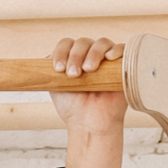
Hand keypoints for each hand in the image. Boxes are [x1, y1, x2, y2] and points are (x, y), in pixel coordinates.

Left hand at [48, 35, 124, 167]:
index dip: (61, 52)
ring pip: (101, 43)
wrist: (90, 125)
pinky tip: (109, 57)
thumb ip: (48, 71)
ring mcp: (106, 60)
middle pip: (82, 42)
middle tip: (73, 75)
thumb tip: (44, 57)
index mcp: (73, 58)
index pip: (66, 44)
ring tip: (88, 71)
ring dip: (93, 54)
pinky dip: (116, 50)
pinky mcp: (122, 66)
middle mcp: (90, 55)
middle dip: (75, 56)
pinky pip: (122, 49)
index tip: (57, 69)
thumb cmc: (74, 108)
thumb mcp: (55, 87)